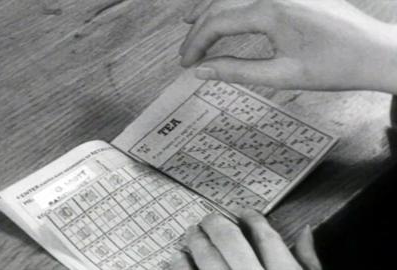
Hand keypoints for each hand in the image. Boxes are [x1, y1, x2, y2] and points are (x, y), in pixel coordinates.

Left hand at [170, 211, 321, 269]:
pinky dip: (179, 267)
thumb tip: (307, 230)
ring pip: (205, 260)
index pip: (266, 237)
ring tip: (190, 235)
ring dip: (194, 243)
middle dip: (216, 224)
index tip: (243, 212)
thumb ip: (310, 263)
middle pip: (231, 242)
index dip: (252, 219)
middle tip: (209, 218)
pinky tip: (177, 259)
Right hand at [180, 0, 396, 92]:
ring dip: (211, 8)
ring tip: (190, 21)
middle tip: (185, 51)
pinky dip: (233, 2)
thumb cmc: (336, 65)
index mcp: (272, 11)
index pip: (218, 22)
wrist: (375, 53)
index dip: (196, 43)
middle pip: (221, 4)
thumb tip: (203, 71)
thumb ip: (237, 71)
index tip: (186, 62)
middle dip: (198, 28)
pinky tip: (225, 9)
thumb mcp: (282, 75)